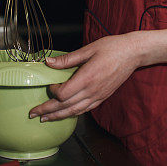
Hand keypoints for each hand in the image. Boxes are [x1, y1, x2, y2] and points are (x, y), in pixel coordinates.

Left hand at [29, 33, 144, 121]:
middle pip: (66, 106)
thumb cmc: (112, 48)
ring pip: (75, 111)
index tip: (48, 85)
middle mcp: (92, 91)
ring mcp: (98, 96)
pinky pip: (86, 109)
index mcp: (87, 78)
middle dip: (48, 111)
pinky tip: (66, 114)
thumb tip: (48, 62)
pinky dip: (73, 113)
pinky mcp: (103, 97)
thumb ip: (67, 59)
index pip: (64, 94)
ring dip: (58, 116)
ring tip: (45, 119)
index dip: (53, 92)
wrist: (133, 53)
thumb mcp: (88, 49)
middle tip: (33, 114)